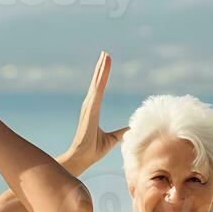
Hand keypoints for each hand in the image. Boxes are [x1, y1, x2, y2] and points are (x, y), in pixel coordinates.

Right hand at [64, 52, 127, 170]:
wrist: (81, 159)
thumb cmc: (92, 151)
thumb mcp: (112, 139)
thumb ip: (121, 133)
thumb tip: (131, 130)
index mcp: (93, 110)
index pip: (99, 89)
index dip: (102, 76)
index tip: (106, 63)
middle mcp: (89, 106)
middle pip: (97, 83)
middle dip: (101, 68)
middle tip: (106, 53)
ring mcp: (88, 107)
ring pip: (97, 84)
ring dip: (101, 69)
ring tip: (105, 55)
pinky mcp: (90, 111)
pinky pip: (97, 92)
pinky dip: (100, 79)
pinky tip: (103, 69)